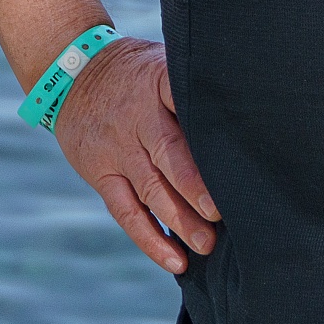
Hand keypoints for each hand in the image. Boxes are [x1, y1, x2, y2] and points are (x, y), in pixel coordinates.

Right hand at [55, 36, 220, 274]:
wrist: (70, 72)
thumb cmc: (136, 74)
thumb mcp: (163, 63)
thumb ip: (195, 90)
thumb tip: (252, 114)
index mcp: (159, 84)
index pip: (185, 103)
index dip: (207, 131)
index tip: (234, 158)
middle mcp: (137, 117)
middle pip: (168, 153)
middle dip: (194, 186)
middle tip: (219, 215)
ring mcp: (117, 149)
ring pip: (150, 188)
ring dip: (179, 220)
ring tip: (206, 246)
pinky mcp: (102, 173)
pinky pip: (125, 210)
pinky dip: (149, 238)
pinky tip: (174, 260)